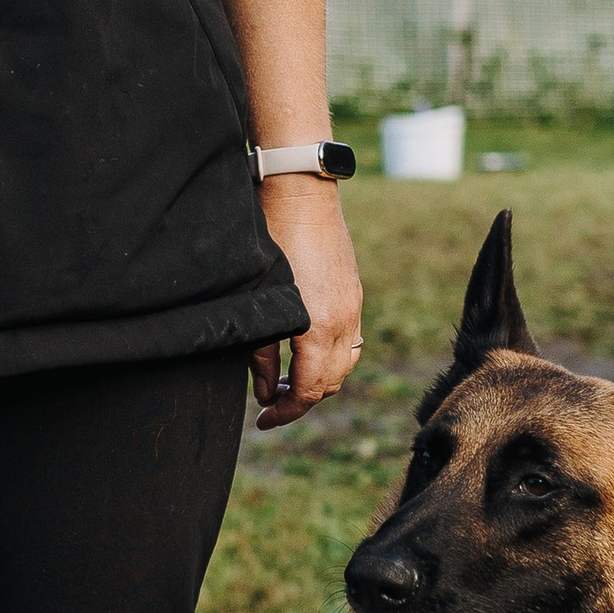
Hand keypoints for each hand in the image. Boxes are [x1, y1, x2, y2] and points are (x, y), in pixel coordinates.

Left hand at [250, 177, 363, 429]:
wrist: (300, 192)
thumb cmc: (271, 240)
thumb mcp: (259, 302)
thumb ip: (261, 352)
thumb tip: (266, 391)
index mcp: (319, 327)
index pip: (310, 390)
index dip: (287, 411)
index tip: (264, 420)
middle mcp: (344, 321)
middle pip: (332, 382)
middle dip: (304, 398)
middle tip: (272, 401)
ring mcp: (354, 305)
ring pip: (346, 363)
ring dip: (321, 378)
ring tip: (289, 377)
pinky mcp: (354, 291)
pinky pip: (350, 338)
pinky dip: (330, 355)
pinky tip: (305, 346)